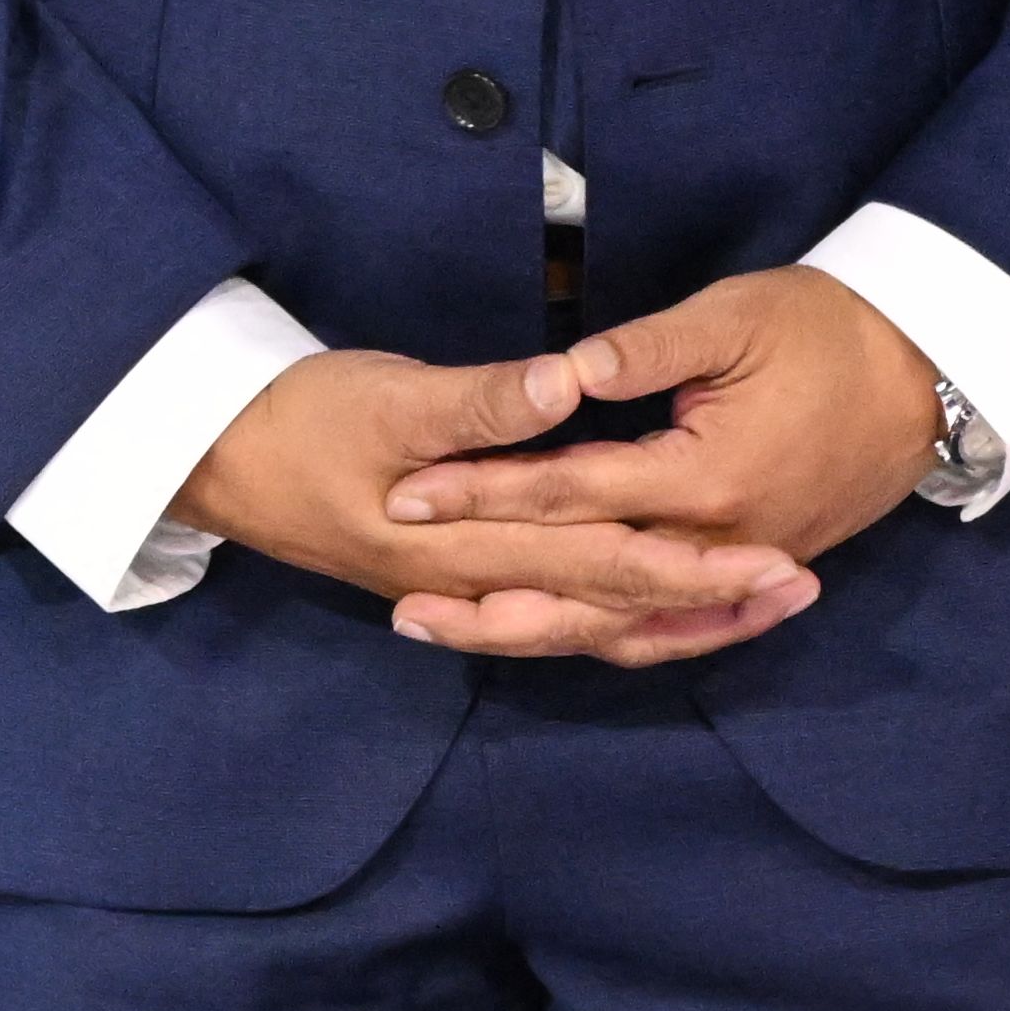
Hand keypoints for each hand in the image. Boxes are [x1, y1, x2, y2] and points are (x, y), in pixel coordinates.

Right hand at [176, 339, 818, 666]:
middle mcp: (479, 584)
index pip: (607, 563)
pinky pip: (554, 618)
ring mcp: (464, 590)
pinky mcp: (453, 579)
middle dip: (709, 601)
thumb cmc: (294, 417)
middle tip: (798, 590)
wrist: (211, 458)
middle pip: (613, 606)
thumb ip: (480, 401)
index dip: (697, 566)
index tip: (776, 558)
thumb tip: (568, 384)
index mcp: (472, 544)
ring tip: (749, 612)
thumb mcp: (383, 395)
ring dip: (672, 621)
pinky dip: (613, 622)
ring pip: (588, 626)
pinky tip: (644, 618)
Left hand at [385, 265, 935, 646]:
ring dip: (547, 632)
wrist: (928, 371)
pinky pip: (680, 622)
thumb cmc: (821, 329)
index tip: (406, 497)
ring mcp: (746, 562)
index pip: (569, 494)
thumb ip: (640, 353)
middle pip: (590, 581)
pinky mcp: (760, 565)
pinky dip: (620, 635)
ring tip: (460, 634)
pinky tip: (564, 637)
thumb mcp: (728, 321)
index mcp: (706, 477)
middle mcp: (723, 539)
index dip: (483, 495)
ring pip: (633, 619)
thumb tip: (561, 374)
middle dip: (495, 592)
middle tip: (405, 607)